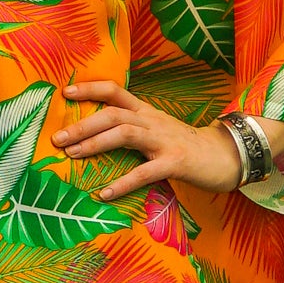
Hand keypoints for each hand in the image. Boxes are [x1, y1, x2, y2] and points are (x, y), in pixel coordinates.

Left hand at [54, 81, 243, 200]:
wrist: (227, 156)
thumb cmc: (185, 146)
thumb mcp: (157, 130)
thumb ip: (131, 129)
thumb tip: (94, 135)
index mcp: (146, 112)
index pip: (115, 91)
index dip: (90, 88)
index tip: (64, 92)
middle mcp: (152, 121)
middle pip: (113, 113)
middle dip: (82, 124)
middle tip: (57, 138)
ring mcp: (164, 141)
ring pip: (124, 133)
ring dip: (94, 144)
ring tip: (71, 155)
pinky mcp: (175, 163)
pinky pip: (144, 173)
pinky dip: (122, 183)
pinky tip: (104, 194)